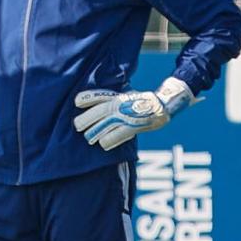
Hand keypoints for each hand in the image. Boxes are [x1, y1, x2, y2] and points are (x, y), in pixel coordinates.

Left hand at [73, 77, 194, 151]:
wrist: (163, 104)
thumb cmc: (144, 101)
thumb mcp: (128, 96)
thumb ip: (115, 100)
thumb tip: (103, 104)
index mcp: (118, 97)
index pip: (99, 96)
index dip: (87, 99)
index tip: (76, 102)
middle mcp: (120, 105)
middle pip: (99, 111)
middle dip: (86, 119)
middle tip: (77, 126)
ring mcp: (126, 116)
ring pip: (106, 124)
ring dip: (95, 132)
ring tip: (88, 138)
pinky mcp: (133, 126)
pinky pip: (118, 135)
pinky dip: (109, 140)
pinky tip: (103, 145)